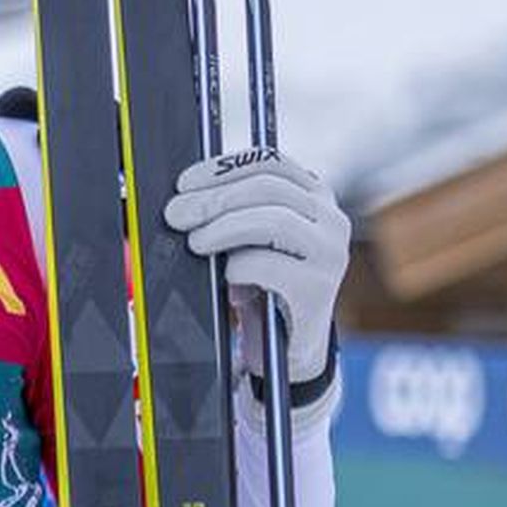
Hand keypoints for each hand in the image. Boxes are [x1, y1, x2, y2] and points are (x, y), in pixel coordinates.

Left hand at [163, 149, 348, 387]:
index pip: (270, 162)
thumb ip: (233, 211)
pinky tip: (227, 276)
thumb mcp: (250, 240)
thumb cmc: (264, 284)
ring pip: (272, 220)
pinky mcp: (318, 289)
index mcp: (313, 197)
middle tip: (177, 215)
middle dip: (214, 198)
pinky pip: (268, 265)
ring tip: (196, 243)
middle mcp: (329, 220)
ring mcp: (330, 253)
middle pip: (268, 187)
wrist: (287, 344)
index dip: (223, 168)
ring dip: (223, 229)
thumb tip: (185, 197)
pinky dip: (238, 267)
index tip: (185, 183)